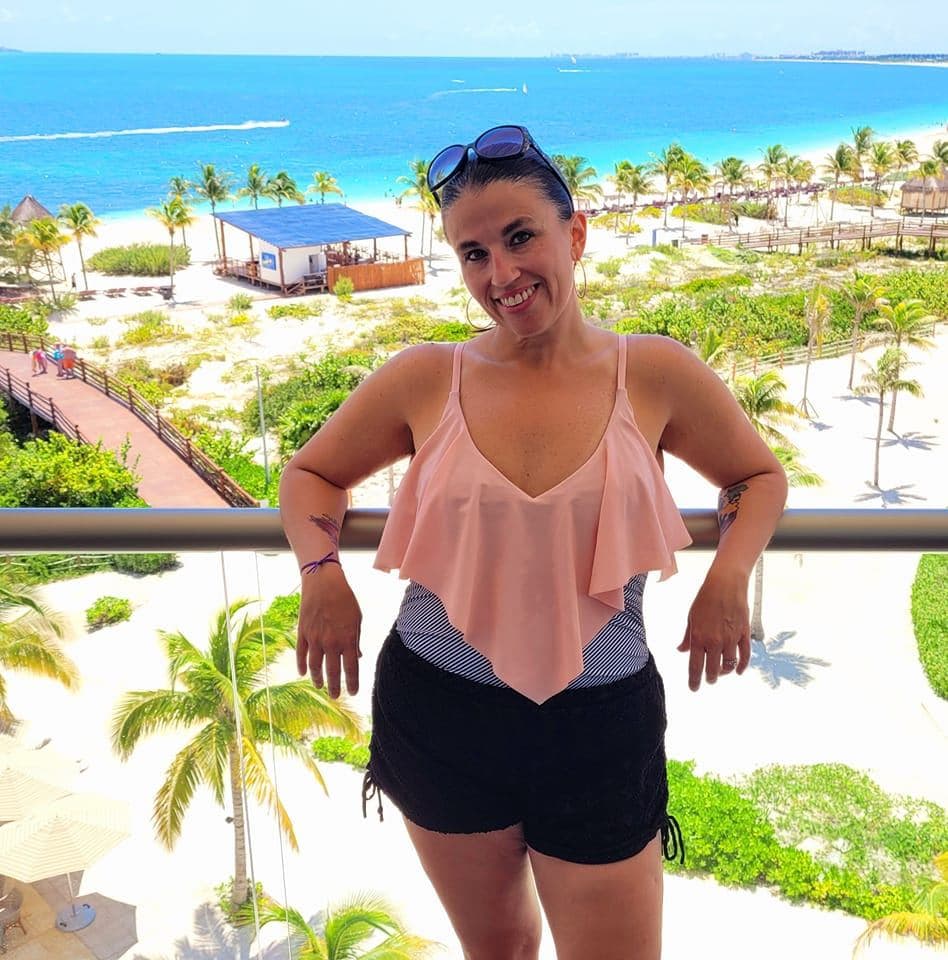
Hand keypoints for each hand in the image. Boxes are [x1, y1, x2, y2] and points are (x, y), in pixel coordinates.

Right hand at [296, 564, 362, 698]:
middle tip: (335, 696)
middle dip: (335, 687)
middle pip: (333, 672)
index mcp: (347, 639)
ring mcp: (315, 639)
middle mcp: (331, 642)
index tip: (353, 692)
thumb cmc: (344, 599)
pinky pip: (301, 654)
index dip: (352, 683)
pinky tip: (303, 673)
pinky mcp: (302, 633)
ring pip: (315, 666)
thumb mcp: (357, 619)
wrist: (323, 582)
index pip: (351, 668)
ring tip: (320, 686)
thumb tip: (358, 656)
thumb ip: (356, 639)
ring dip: (317, 679)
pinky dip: (301, 665)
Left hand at [677, 567, 749, 691]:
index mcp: (698, 637)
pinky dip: (742, 666)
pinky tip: (738, 671)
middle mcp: (714, 641)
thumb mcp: (691, 618)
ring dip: (725, 672)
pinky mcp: (744, 634)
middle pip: (713, 669)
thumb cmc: (705, 599)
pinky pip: (745, 655)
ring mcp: (731, 638)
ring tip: (721, 674)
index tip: (694, 688)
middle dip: (710, 678)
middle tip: (709, 680)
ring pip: (729, 665)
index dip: (694, 680)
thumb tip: (681, 651)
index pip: (695, 666)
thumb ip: (687, 637)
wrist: (725, 584)